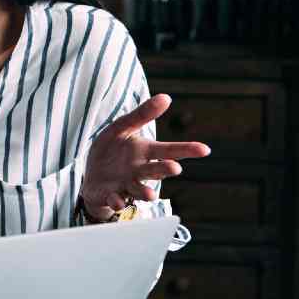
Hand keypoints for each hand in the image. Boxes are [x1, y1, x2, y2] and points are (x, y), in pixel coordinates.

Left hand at [80, 94, 210, 221]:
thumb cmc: (112, 149)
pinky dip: (117, 201)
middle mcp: (140, 170)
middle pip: (156, 170)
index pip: (169, 150)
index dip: (186, 149)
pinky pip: (116, 200)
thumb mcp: (122, 127)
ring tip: (150, 195)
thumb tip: (166, 97)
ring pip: (139, 189)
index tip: (204, 149)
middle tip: (174, 168)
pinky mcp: (111, 195)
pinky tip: (117, 199)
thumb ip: (142, 114)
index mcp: (145, 151)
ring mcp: (127, 184)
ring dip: (145, 192)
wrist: (93, 174)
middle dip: (165, 169)